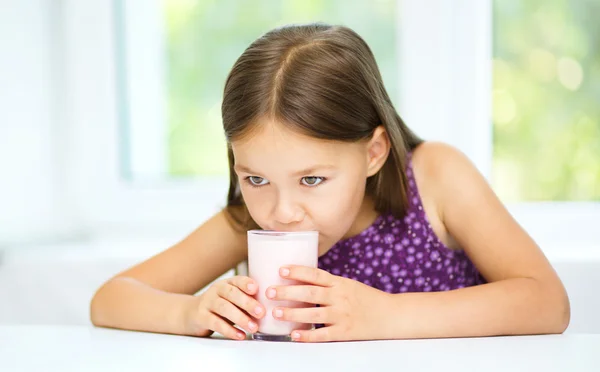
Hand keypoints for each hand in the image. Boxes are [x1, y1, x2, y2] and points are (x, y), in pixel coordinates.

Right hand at [183, 276, 264, 339]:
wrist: (191, 313)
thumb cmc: (220, 306)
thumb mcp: (232, 299)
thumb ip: (247, 300)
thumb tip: (270, 308)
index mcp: (227, 283)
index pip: (237, 280)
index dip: (246, 283)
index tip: (256, 289)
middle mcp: (216, 290)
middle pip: (232, 294)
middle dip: (248, 303)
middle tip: (261, 313)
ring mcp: (207, 302)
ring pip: (224, 308)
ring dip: (240, 318)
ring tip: (253, 327)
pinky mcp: (201, 317)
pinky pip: (216, 323)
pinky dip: (229, 330)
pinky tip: (240, 335)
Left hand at [266, 266, 390, 341]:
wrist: (392, 315)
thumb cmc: (368, 299)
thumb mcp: (349, 285)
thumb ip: (329, 285)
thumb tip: (303, 280)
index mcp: (340, 283)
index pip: (315, 274)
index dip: (297, 271)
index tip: (281, 270)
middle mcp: (340, 297)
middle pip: (309, 293)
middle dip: (287, 292)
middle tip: (269, 291)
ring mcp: (342, 315)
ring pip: (313, 313)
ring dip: (292, 313)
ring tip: (275, 312)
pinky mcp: (345, 332)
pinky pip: (323, 335)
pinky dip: (307, 335)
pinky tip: (294, 335)